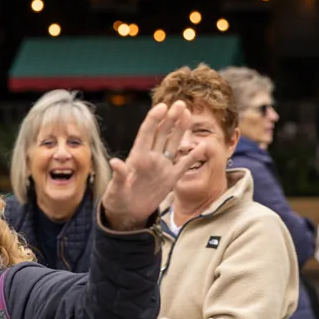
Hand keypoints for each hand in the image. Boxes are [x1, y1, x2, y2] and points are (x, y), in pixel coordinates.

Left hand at [102, 101, 195, 229]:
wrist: (126, 215)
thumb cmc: (117, 200)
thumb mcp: (116, 190)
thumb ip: (119, 176)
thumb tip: (115, 162)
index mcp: (137, 158)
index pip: (146, 134)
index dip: (153, 120)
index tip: (161, 107)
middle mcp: (151, 159)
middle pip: (162, 134)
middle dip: (170, 118)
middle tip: (180, 104)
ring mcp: (162, 167)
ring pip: (173, 144)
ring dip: (180, 130)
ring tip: (187, 114)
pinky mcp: (170, 179)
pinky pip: (184, 165)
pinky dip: (193, 157)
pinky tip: (203, 146)